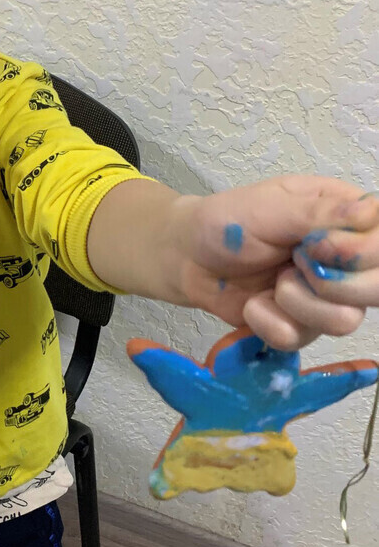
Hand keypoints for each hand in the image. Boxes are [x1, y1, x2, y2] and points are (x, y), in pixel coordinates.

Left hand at [176, 176, 378, 348]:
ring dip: (296, 302)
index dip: (359, 252)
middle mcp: (346, 259)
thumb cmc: (227, 221)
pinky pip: (302, 339)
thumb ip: (317, 214)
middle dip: (331, 284)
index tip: (314, 245)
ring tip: (271, 283)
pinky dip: (269, 322)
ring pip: (346, 320)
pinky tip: (253, 303)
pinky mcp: (300, 325)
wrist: (186, 257)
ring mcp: (327, 296)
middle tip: (292, 265)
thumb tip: (368, 214)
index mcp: (346, 218)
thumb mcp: (268, 207)